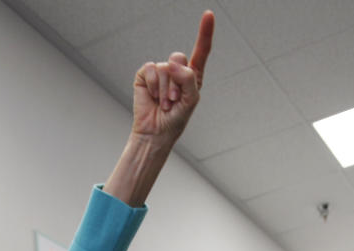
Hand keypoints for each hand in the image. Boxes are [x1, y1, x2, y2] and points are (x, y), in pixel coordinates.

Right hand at [129, 11, 213, 145]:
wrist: (156, 132)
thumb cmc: (176, 119)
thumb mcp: (191, 100)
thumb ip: (188, 79)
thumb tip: (172, 64)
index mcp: (192, 75)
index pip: (201, 50)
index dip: (205, 32)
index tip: (208, 14)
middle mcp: (176, 70)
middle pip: (179, 58)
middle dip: (177, 81)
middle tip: (173, 100)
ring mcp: (160, 72)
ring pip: (165, 68)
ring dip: (164, 90)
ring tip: (164, 104)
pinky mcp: (145, 75)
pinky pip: (151, 70)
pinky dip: (153, 86)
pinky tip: (152, 98)